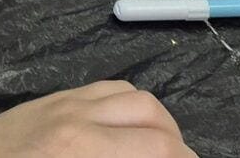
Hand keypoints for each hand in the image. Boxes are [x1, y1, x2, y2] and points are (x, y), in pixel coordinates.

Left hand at [0, 82, 194, 157]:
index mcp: (83, 150)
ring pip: (135, 97)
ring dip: (160, 122)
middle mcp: (81, 118)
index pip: (156, 149)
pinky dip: (132, 105)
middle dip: (178, 146)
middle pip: (153, 118)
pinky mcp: (61, 95)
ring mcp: (70, 101)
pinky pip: (110, 88)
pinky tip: (134, 128)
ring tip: (164, 148)